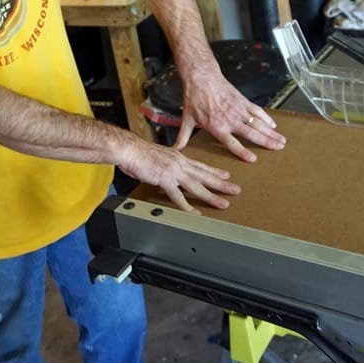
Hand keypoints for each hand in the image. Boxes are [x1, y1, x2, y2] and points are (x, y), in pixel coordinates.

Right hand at [117, 142, 240, 214]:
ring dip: (211, 196)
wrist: (128, 149)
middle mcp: (179, 162)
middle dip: (221, 183)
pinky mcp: (164, 179)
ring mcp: (173, 171)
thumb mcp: (158, 156)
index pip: (200, 165)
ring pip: (196, 185)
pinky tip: (194, 212)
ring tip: (223, 203)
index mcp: (178, 156)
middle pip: (204, 175)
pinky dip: (187, 206)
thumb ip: (166, 166)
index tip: (226, 175)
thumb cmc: (138, 153)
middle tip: (235, 190)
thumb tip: (168, 175)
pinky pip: (178, 195)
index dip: (214, 171)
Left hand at [173, 69, 285, 160]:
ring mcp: (238, 110)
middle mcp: (230, 119)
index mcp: (217, 126)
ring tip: (282, 140)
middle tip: (278, 149)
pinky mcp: (242, 101)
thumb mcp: (187, 119)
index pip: (232, 143)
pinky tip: (273, 125)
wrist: (202, 77)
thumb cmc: (194, 98)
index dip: (243, 152)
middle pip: (252, 133)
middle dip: (266, 142)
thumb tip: (175, 150)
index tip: (253, 159)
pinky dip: (266, 118)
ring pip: (258, 123)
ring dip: (271, 132)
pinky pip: (257, 111)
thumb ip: (183, 137)